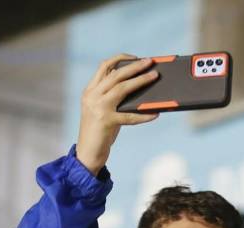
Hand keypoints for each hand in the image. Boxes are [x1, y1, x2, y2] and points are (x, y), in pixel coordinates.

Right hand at [76, 54, 160, 175]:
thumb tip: (139, 88)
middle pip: (115, 74)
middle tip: (150, 62)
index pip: (104, 66)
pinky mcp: (106, 122)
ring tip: (154, 76)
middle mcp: (92, 96)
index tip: (135, 57)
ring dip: (140, 80)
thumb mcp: (102, 110)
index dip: (120, 59)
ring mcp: (98, 108)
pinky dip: (144, 115)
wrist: (87, 153)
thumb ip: (113, 98)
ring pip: (122, 88)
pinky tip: (155, 114)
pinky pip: (130, 116)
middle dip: (134, 66)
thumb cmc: (99, 131)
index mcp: (90, 91)